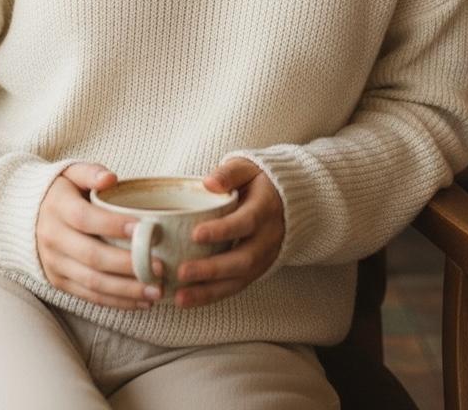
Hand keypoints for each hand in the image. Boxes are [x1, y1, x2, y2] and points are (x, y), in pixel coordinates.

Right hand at [36, 163, 163, 311]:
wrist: (23, 215)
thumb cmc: (60, 190)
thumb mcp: (70, 172)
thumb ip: (90, 172)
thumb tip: (110, 178)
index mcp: (57, 208)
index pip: (85, 219)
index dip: (114, 225)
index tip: (144, 228)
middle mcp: (52, 238)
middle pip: (92, 256)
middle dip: (128, 265)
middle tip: (160, 268)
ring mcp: (54, 263)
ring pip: (92, 282)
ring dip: (127, 290)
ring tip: (156, 291)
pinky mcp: (58, 281)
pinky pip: (88, 296)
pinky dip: (116, 301)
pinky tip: (140, 301)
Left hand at [174, 158, 284, 309]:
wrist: (287, 200)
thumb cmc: (258, 181)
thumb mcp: (247, 167)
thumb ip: (229, 173)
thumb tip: (208, 182)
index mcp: (266, 209)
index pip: (246, 222)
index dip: (222, 230)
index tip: (195, 234)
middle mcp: (268, 238)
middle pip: (243, 259)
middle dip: (212, 269)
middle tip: (182, 271)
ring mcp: (264, 257)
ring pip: (239, 280)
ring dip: (209, 291)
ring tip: (180, 297)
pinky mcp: (256, 270)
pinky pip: (235, 287)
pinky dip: (211, 296)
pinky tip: (187, 299)